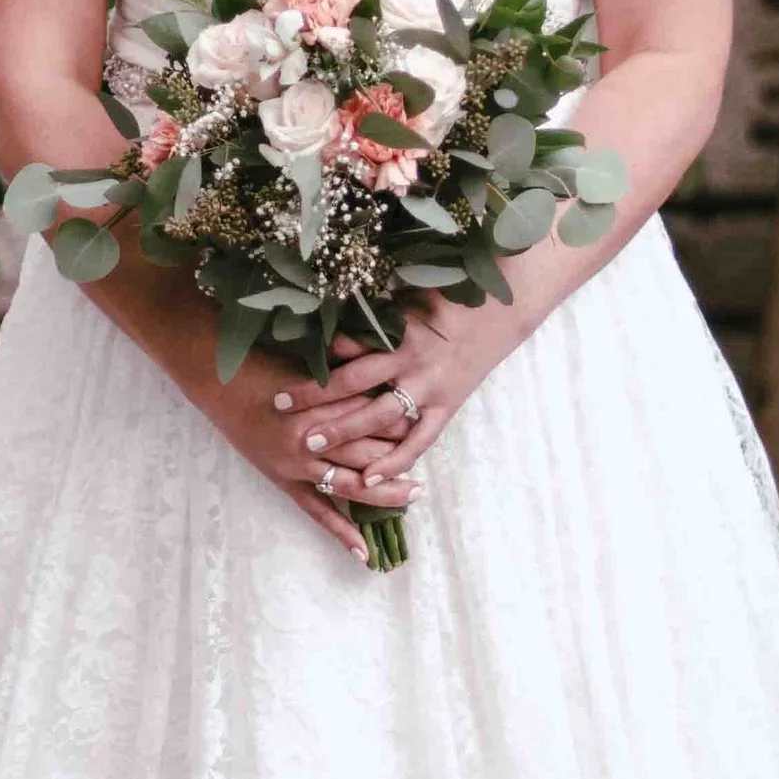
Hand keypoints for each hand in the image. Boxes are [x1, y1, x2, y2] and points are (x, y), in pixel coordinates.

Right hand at [196, 339, 424, 558]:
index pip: (378, 417)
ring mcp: (298, 463)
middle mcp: (315, 436)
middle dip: (402, 455)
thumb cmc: (264, 358)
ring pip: (352, 484)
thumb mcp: (311, 360)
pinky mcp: (283, 479)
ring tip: (414, 494)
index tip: (425, 419)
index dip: (404, 420)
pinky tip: (364, 552)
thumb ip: (347, 371)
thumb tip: (386, 374)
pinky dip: (340, 531)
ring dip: (385, 492)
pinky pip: (317, 511)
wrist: (217, 375)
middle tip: (430, 457)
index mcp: (325, 402)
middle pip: (371, 451)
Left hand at [266, 295, 505, 496]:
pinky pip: (417, 441)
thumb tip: (327, 316)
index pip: (346, 348)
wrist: (498, 311)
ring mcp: (428, 387)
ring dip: (343, 431)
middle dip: (315, 398)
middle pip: (353, 383)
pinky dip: (393, 462)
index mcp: (396, 331)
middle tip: (280, 410)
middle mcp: (409, 361)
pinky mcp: (445, 407)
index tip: (280, 373)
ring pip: (379, 415)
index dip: (313, 362)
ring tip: (311, 445)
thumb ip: (370, 315)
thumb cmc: (446, 299)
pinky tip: (369, 480)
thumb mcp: (405, 299)